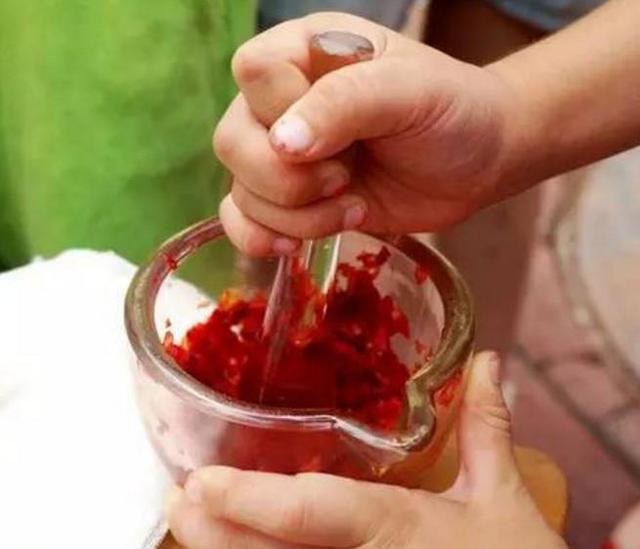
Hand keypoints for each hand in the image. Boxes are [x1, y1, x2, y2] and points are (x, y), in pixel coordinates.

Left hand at [166, 352, 566, 548]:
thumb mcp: (501, 499)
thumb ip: (484, 427)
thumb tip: (484, 363)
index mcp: (394, 530)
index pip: (308, 514)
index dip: (248, 500)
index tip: (199, 482)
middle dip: (211, 532)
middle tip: (179, 498)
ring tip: (191, 519)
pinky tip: (241, 545)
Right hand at [213, 12, 522, 255]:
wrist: (479, 163)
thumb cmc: (453, 112)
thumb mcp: (410, 92)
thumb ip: (345, 104)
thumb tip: (282, 145)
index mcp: (306, 52)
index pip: (254, 71)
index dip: (286, 112)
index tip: (342, 137)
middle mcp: (283, 101)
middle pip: (232, 140)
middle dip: (289, 180)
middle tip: (346, 180)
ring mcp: (283, 155)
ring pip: (240, 188)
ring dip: (294, 216)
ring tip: (352, 208)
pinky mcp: (291, 200)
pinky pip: (241, 220)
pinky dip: (260, 238)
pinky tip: (296, 244)